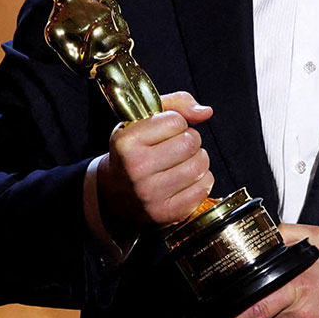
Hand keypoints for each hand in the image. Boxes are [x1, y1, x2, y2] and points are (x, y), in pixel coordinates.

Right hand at [95, 92, 213, 235]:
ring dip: (198, 160)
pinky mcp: (165, 213)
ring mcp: (150, 194)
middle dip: (190, 140)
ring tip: (182, 162)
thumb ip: (175, 105)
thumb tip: (205, 112)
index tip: (165, 131)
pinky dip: (201, 181)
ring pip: (200, 165)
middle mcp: (135, 169)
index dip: (176, 123)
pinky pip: (204, 187)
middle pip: (191, 142)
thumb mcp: (141, 121)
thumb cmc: (132, 152)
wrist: (113, 194)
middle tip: (177, 147)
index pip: (176, 120)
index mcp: (126, 142)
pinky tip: (185, 180)